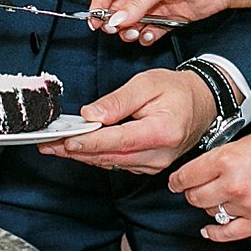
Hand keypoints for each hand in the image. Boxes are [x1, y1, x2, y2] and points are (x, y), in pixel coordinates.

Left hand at [46, 69, 215, 174]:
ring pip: (110, 163)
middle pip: (110, 156)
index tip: (66, 141)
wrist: (202, 104)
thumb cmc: (178, 91)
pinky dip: (96, 156)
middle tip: (47, 144)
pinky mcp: (148, 166)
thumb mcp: (147, 84)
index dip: (89, 142)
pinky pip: (117, 163)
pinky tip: (77, 149)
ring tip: (54, 146)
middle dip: (75, 151)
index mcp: (162, 132)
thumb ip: (119, 100)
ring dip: (81, 156)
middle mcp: (159, 154)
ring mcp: (154, 164)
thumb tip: (91, 113)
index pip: (118, 141)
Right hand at [89, 0, 236, 44]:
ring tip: (136, 32)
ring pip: (130, 24)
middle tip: (117, 29)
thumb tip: (115, 19)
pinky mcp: (164, 19)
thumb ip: (136, 4)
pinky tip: (152, 34)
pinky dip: (147, 36)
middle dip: (114, 23)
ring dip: (130, 32)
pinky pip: (148, 32)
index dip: (97, 7)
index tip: (94, 22)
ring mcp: (152, 5)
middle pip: (116, 11)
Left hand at [167, 125, 250, 241]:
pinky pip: (229, 234)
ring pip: (212, 213)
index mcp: (227, 159)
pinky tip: (210, 229)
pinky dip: (215, 233)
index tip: (175, 182)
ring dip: (211, 206)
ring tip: (218, 198)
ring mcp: (248, 205)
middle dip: (191, 193)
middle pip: (195, 197)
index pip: (187, 176)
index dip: (177, 180)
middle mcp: (234, 183)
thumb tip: (203, 170)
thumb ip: (221, 157)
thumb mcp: (244, 141)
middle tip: (195, 189)